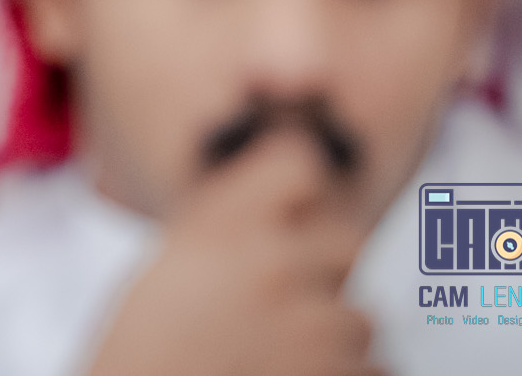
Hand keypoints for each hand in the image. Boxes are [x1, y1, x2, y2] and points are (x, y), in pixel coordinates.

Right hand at [85, 134, 380, 375]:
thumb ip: (223, 230)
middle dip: (327, 273)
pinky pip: (374, 369)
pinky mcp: (336, 374)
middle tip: (290, 303)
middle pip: (346, 243)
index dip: (300, 190)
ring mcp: (309, 326)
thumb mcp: (168, 269)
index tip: (294, 211)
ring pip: (362, 318)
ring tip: (282, 356)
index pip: (298, 166)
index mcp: (220, 230)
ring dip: (334, 338)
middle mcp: (270, 265)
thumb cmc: (147, 352)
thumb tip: (281, 208)